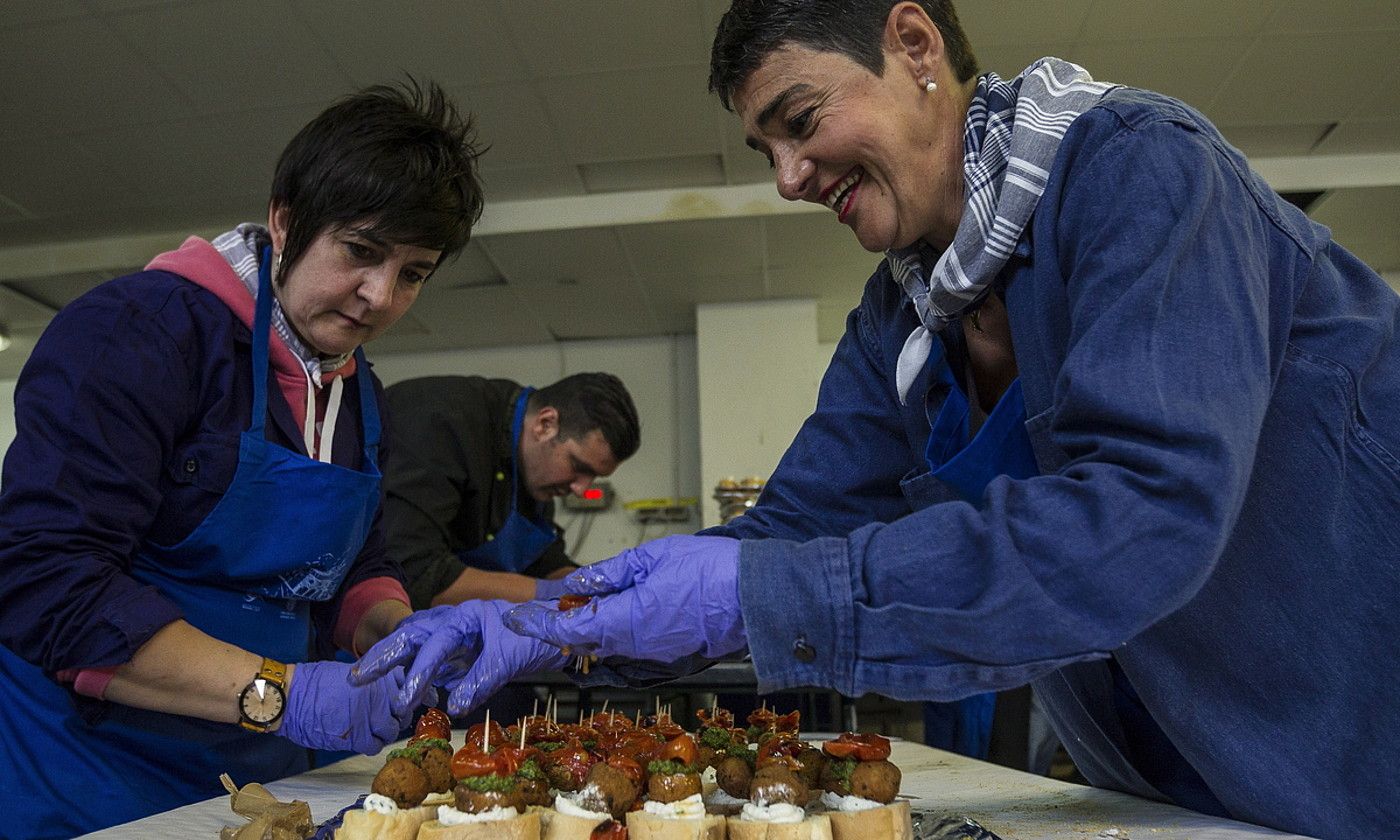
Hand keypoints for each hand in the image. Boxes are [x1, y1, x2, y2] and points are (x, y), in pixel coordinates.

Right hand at [277, 660, 410, 753]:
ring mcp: (370, 718)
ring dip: (384, 732)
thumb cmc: (313, 682)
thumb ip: (370, 680)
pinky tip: (362, 739)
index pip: (407, 687)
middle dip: (396, 716)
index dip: (406, 696)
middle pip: (403, 712)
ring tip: (373, 730)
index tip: (401, 700)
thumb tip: (381, 686)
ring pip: (391, 731)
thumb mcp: (348, 672)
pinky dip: (371, 745)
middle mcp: (379, 697)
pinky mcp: (356, 737)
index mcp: (378, 678)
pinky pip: (375, 746)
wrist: (292, 698)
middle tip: (386, 718)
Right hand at [350, 599, 568, 716]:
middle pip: (410, 635)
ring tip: (362, 678)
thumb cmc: (535, 637)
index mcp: (465, 616)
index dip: (418, 672)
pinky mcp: (455, 651)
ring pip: (413, 644)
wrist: (555, 634)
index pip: (435, 643)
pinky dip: (411, 672)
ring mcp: (451, 635)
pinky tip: (402, 690)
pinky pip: (426, 659)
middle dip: (382, 655)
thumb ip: (482, 679)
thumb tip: (456, 705)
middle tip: (356, 677)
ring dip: (390, 661)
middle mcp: (452, 621)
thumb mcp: (511, 658)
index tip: (405, 699)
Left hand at [504, 535, 745, 662]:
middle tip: (545, 611)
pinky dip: (614, 643)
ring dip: (588, 634)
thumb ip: (612, 572)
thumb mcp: (653, 557)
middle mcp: (633, 649)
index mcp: (623, 623)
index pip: (567, 627)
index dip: (537, 623)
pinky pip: (631, 656)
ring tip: (579, 612)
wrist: (756, 598)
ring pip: (607, 651)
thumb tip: (582, 581)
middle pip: (584, 643)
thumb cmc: (709, 571)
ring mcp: (654, 659)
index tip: (515, 619)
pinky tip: (615, 624)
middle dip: (560, 628)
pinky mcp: (672, 660)